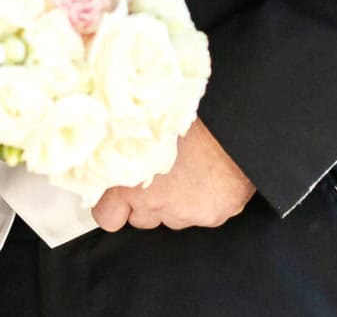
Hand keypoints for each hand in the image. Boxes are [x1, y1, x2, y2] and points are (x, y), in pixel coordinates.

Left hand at [92, 119, 253, 232]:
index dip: (111, 204)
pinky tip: (205, 175)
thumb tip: (109, 145)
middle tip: (155, 174)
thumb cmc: (184, 117)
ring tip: (183, 168)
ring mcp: (185, 214)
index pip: (107, 216)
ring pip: (171, 217)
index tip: (116, 192)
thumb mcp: (141, 126)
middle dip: (144, 201)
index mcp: (130, 180)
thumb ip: (124, 146)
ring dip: (173, 201)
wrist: (229, 123)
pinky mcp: (212, 216)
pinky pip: (200, 215)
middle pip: (140, 218)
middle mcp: (155, 204)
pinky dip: (200, 200)